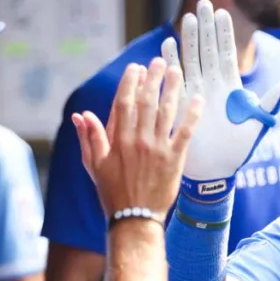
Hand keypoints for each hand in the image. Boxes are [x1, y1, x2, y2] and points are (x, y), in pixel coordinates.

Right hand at [72, 58, 201, 219]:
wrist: (135, 217)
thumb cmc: (112, 193)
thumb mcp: (94, 165)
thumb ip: (89, 138)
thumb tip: (81, 115)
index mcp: (118, 140)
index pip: (124, 103)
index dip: (130, 83)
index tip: (136, 69)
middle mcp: (138, 140)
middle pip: (147, 102)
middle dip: (153, 79)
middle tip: (160, 62)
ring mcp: (157, 149)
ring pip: (166, 112)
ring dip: (172, 89)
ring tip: (177, 72)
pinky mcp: (175, 159)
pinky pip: (185, 132)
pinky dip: (192, 115)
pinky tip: (198, 100)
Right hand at [161, 0, 279, 201]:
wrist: (214, 172)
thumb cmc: (237, 153)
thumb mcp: (256, 127)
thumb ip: (267, 105)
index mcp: (231, 88)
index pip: (227, 54)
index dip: (224, 34)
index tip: (222, 12)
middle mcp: (213, 86)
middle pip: (208, 50)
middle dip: (206, 27)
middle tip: (203, 3)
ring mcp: (196, 93)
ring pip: (191, 60)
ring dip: (188, 39)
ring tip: (186, 18)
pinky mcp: (182, 104)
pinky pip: (175, 79)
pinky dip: (171, 62)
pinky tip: (167, 45)